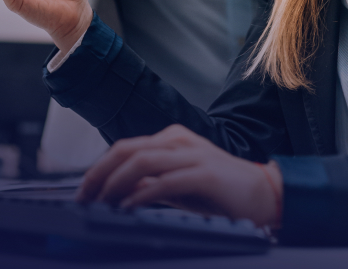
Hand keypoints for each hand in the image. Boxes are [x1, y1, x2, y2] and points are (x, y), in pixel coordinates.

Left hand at [76, 125, 282, 227]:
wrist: (264, 194)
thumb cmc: (220, 191)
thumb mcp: (177, 186)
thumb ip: (150, 184)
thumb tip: (118, 192)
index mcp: (171, 139)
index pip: (124, 148)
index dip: (98, 169)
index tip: (83, 193)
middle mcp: (178, 141)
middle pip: (126, 150)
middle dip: (99, 174)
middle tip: (83, 198)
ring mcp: (192, 155)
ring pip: (141, 161)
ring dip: (115, 184)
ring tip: (103, 204)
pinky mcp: (204, 174)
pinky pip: (165, 181)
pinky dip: (142, 195)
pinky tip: (129, 208)